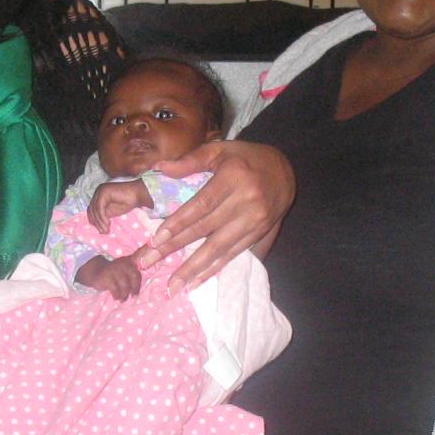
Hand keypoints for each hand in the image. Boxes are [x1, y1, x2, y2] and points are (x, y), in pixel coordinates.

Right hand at [75, 254, 141, 300]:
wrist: (95, 272)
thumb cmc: (114, 275)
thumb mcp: (125, 271)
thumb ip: (134, 275)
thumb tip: (142, 288)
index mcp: (129, 261)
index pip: (140, 264)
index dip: (143, 272)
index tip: (138, 290)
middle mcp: (122, 263)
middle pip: (134, 275)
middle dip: (135, 287)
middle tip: (133, 296)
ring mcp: (113, 269)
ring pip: (125, 284)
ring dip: (125, 294)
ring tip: (123, 299)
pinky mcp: (106, 276)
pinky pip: (115, 289)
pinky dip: (117, 295)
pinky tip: (116, 297)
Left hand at [89, 178, 152, 232]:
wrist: (138, 194)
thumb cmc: (127, 202)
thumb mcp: (112, 211)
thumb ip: (104, 215)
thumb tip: (97, 227)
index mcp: (98, 196)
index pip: (91, 210)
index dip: (94, 221)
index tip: (100, 230)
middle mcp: (97, 192)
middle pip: (91, 210)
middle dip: (97, 223)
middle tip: (103, 232)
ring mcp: (100, 191)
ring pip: (95, 209)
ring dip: (100, 222)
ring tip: (106, 230)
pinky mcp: (104, 192)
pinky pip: (100, 207)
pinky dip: (102, 217)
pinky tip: (108, 223)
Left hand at [141, 141, 295, 288]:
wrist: (286, 171)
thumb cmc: (246, 158)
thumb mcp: (221, 149)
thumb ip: (191, 160)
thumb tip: (160, 169)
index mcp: (233, 177)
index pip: (201, 205)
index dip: (178, 223)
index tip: (156, 239)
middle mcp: (246, 201)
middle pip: (205, 229)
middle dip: (174, 248)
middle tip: (148, 263)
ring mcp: (254, 221)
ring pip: (218, 248)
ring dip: (193, 268)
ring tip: (172, 285)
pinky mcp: (259, 234)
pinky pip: (233, 255)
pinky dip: (213, 270)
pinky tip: (196, 282)